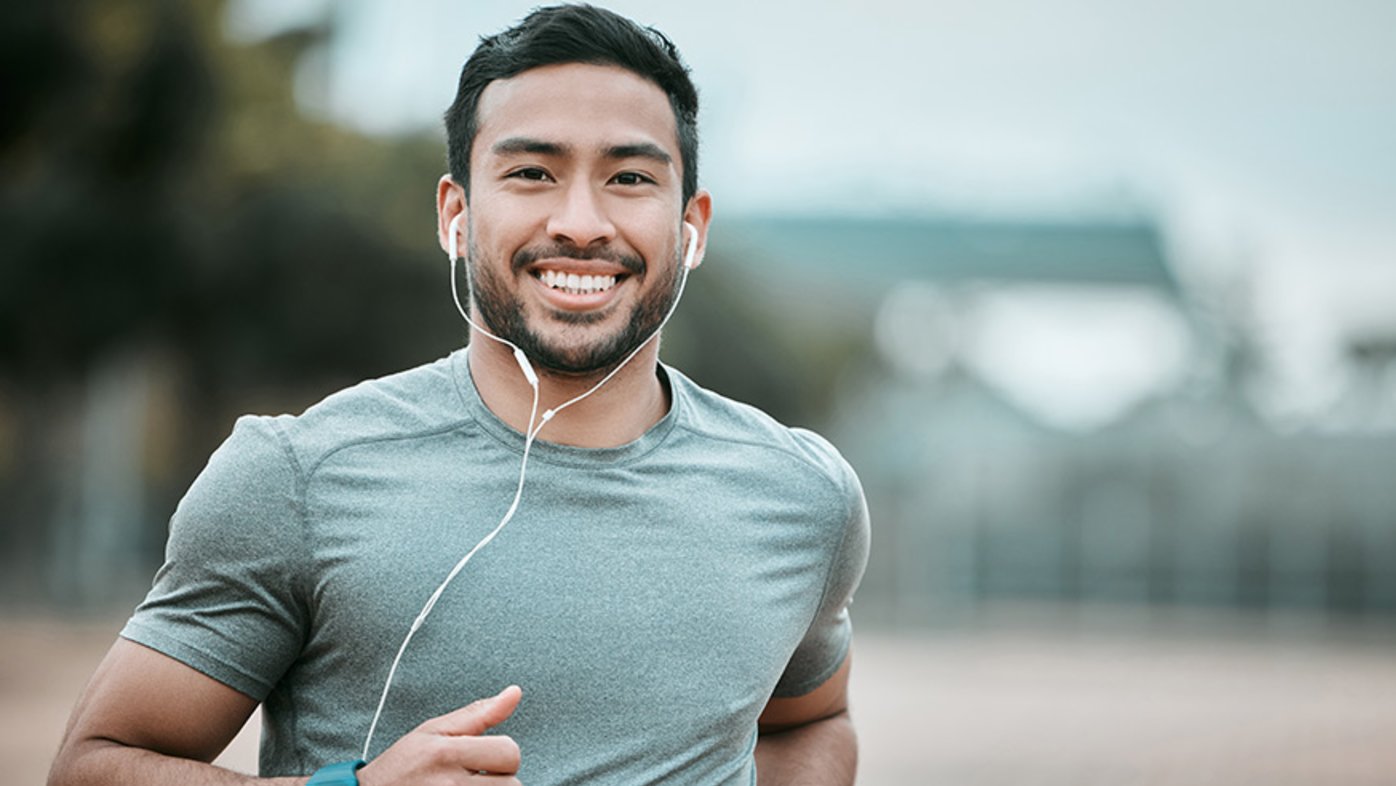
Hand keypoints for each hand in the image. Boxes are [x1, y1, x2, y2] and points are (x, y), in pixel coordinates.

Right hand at [358, 685, 522, 784]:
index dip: (504, 755)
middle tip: (476, 779)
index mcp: (448, 752)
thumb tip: (515, 692)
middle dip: (500, 780)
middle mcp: (450, 785)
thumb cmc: (403, 764)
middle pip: (512, 785)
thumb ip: (478, 713)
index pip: (510, 753)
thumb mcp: (434, 730)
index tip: (486, 759)